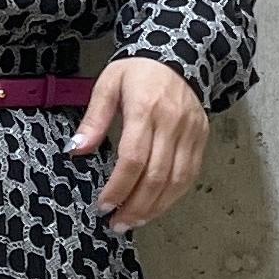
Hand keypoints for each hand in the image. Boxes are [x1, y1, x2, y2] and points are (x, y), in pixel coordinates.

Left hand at [65, 56, 209, 230]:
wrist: (178, 55)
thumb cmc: (137, 71)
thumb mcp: (107, 85)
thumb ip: (94, 119)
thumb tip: (76, 150)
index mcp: (146, 109)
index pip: (133, 158)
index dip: (118, 187)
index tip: (103, 205)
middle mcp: (172, 124)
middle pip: (157, 176)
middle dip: (135, 206)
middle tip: (116, 224)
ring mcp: (191, 133)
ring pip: (177, 181)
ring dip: (155, 208)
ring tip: (133, 222)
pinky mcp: (202, 139)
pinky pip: (190, 175)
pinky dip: (173, 196)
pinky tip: (155, 207)